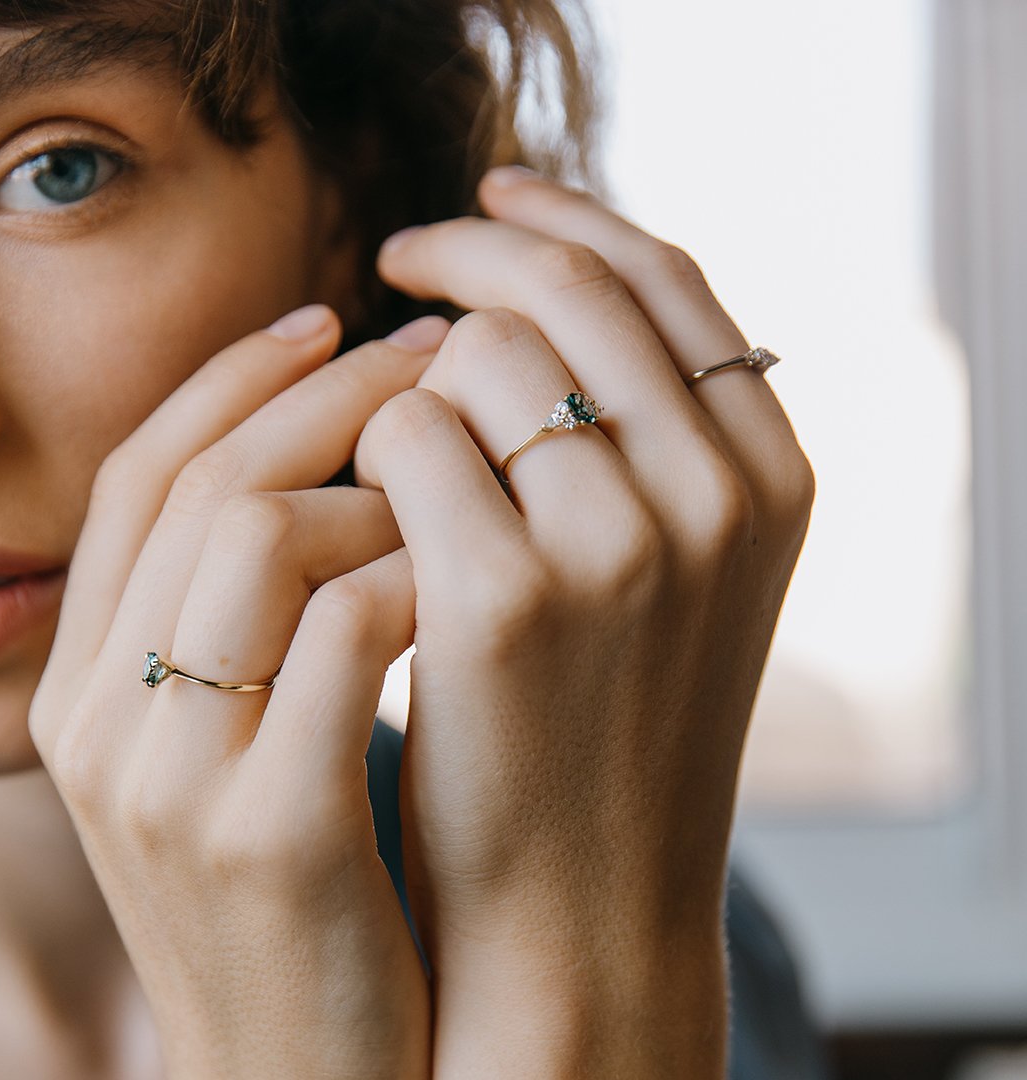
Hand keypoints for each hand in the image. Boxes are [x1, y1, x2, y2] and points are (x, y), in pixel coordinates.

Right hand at [28, 310, 448, 1079]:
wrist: (308, 1073)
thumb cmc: (303, 886)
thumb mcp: (237, 741)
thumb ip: (254, 618)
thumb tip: (341, 468)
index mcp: (86, 685)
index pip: (141, 472)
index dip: (237, 379)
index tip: (333, 321)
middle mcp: (100, 719)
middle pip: (204, 477)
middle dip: (330, 394)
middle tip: (433, 353)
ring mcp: (170, 778)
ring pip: (262, 530)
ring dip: (380, 481)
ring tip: (464, 474)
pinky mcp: (267, 832)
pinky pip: (344, 630)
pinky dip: (416, 572)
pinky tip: (476, 574)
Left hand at [354, 168, 814, 1077]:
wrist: (584, 898)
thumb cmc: (609, 723)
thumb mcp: (673, 569)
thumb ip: (645, 432)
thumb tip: (534, 289)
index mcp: (771, 474)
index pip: (663, 279)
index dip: (566, 215)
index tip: (489, 193)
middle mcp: (719, 495)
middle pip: (568, 287)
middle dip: (469, 248)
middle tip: (398, 258)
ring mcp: (622, 545)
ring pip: (480, 350)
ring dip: (417, 371)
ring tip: (395, 433)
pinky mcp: (508, 599)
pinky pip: (407, 430)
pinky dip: (371, 445)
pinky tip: (366, 502)